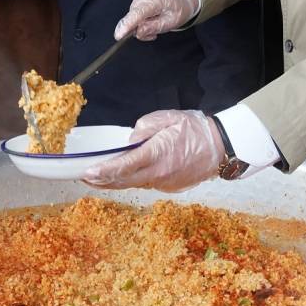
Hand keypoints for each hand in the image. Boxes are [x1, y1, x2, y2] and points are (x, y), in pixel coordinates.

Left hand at [82, 110, 223, 191]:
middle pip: (123, 181)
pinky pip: (146, 184)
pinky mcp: (169, 187)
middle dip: (101, 181)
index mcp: (157, 154)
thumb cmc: (196, 129)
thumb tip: (130, 141)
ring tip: (98, 177)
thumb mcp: (169, 118)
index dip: (103, 171)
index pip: (124, 166)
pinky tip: (124, 175)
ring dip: (115, 182)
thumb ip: (146, 127)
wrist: (222, 147)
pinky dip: (132, 180)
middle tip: (84, 178)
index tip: (87, 173)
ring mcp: (164, 183)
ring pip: (134, 184)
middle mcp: (159, 174)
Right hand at [113, 0, 200, 41]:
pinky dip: (142, 20)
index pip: (137, 14)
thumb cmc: (180, 7)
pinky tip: (152, 18)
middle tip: (155, 32)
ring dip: (142, 25)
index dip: (127, 25)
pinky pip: (135, 14)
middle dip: (141, 29)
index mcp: (154, 0)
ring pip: (133, 17)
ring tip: (157, 23)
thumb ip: (154, 27)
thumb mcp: (172, 21)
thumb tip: (138, 32)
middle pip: (133, 18)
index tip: (119, 35)